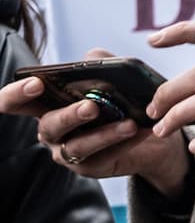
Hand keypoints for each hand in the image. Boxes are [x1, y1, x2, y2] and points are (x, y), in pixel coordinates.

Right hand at [0, 49, 192, 198]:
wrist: (150, 131)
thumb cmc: (121, 100)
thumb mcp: (111, 78)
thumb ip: (97, 64)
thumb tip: (92, 56)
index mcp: (46, 104)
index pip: (15, 102)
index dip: (15, 95)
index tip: (35, 83)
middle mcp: (51, 130)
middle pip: (49, 125)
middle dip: (69, 115)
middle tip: (91, 106)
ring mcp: (67, 151)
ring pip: (78, 145)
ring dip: (103, 134)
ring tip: (128, 123)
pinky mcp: (90, 166)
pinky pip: (103, 157)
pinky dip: (123, 144)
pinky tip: (139, 132)